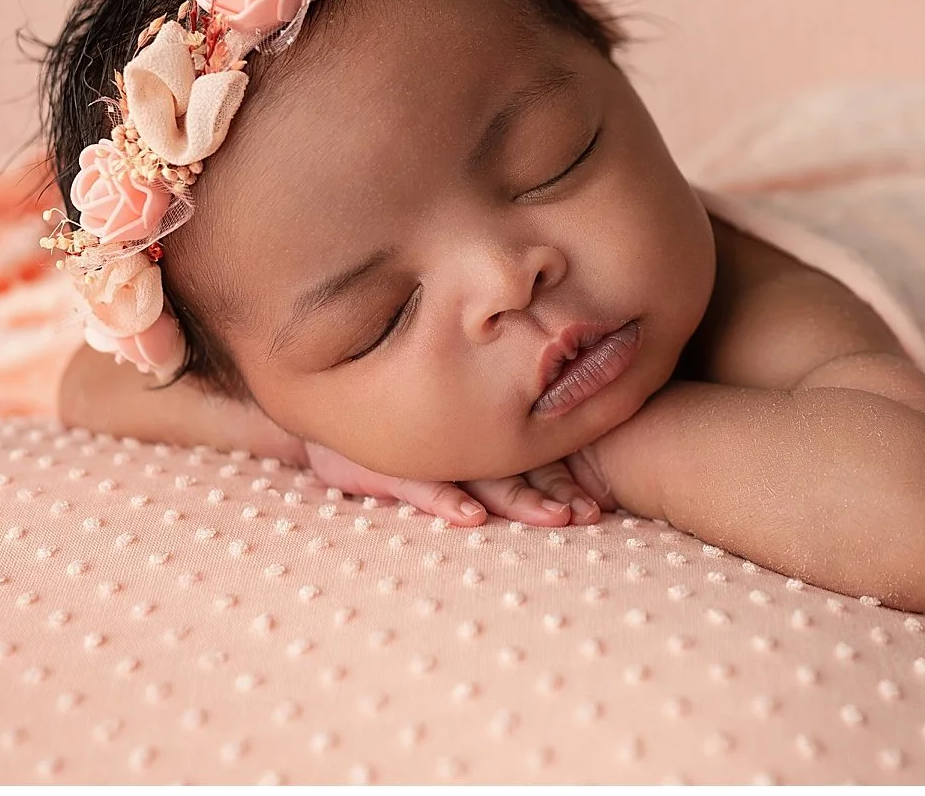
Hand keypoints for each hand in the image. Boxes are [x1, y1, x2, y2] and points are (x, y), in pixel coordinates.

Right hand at [301, 440, 608, 527]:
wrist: (327, 406)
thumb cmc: (394, 427)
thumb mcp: (441, 439)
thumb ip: (487, 447)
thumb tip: (546, 485)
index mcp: (480, 434)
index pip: (533, 459)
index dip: (566, 481)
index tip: (597, 508)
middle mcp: (461, 439)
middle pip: (519, 468)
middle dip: (556, 494)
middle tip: (588, 514)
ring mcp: (427, 450)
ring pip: (481, 476)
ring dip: (520, 499)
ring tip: (555, 517)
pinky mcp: (389, 463)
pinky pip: (421, 483)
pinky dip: (446, 499)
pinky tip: (471, 516)